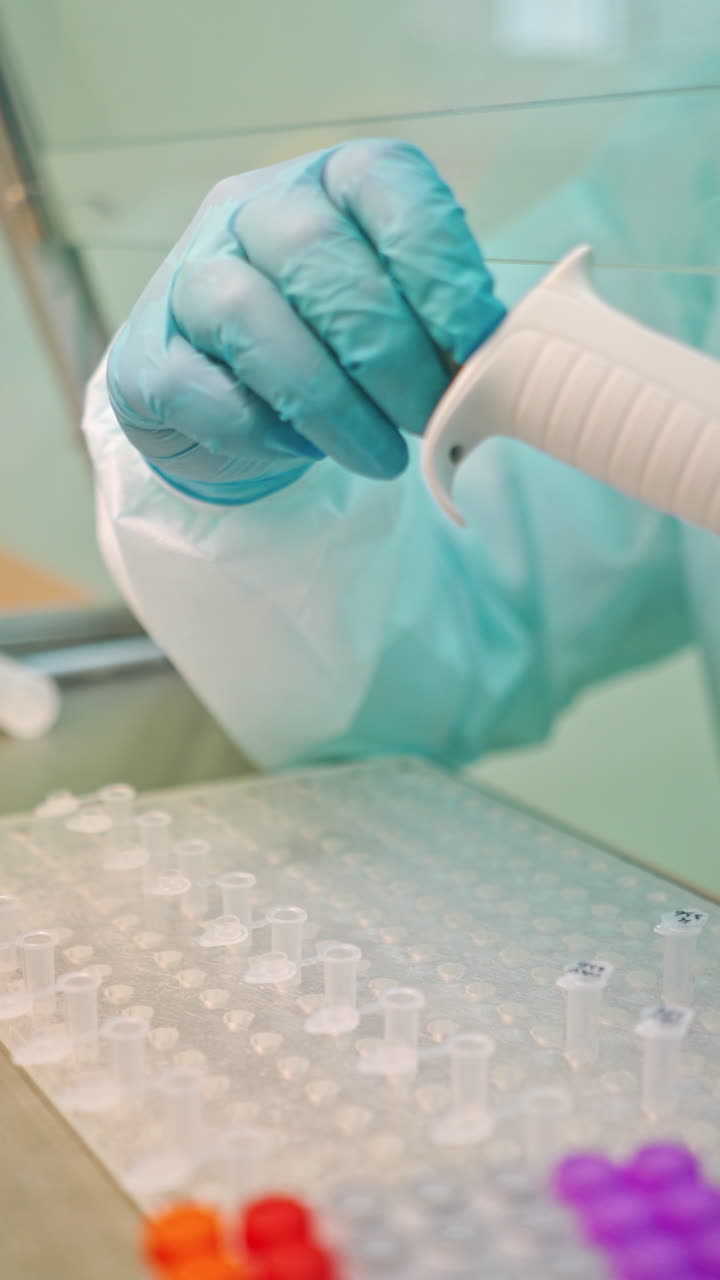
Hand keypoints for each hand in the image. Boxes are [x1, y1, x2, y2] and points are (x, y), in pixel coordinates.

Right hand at [106, 139, 504, 503]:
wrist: (231, 406)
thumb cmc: (331, 354)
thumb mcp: (396, 321)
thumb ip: (441, 326)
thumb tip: (499, 365)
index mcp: (326, 184)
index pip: (383, 183)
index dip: (434, 260)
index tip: (474, 340)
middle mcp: (248, 212)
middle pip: (315, 253)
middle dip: (388, 349)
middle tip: (430, 415)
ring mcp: (186, 278)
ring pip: (249, 313)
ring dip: (329, 400)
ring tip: (380, 456)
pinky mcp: (146, 357)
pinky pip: (197, 385)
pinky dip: (259, 426)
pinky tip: (299, 450)